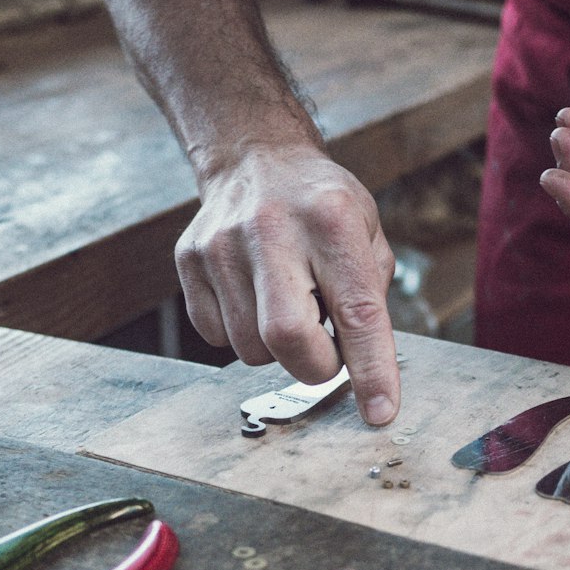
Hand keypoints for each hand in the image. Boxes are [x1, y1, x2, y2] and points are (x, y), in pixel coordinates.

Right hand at [175, 144, 399, 424]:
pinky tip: (253, 297)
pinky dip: (241, 333)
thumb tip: (365, 370)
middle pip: (287, 337)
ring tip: (288, 304)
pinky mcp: (190, 259)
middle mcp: (272, 228)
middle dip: (314, 365)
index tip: (379, 412)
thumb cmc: (320, 207)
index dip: (371, 369)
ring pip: (249, 348)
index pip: (356, 312)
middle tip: (326, 352)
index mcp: (332, 220)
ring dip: (277, 349)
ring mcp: (222, 244)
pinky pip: (215, 336)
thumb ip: (370, 299)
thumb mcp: (366, 235)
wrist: (255, 157)